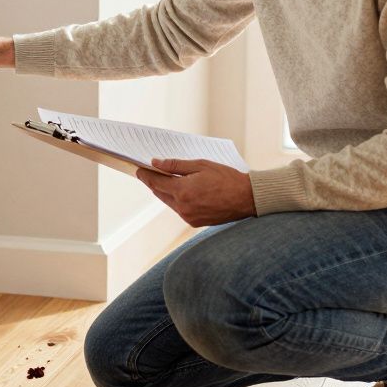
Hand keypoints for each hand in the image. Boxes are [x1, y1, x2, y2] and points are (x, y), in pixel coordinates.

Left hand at [135, 158, 255, 226]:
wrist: (247, 198)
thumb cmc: (226, 178)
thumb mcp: (200, 165)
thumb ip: (176, 165)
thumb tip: (156, 163)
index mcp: (183, 191)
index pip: (155, 183)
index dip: (145, 175)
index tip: (138, 169)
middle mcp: (183, 207)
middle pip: (160, 193)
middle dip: (155, 182)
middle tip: (151, 172)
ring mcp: (189, 217)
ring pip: (170, 202)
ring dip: (166, 192)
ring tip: (167, 180)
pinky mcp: (195, 223)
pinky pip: (180, 209)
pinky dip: (178, 200)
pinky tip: (183, 191)